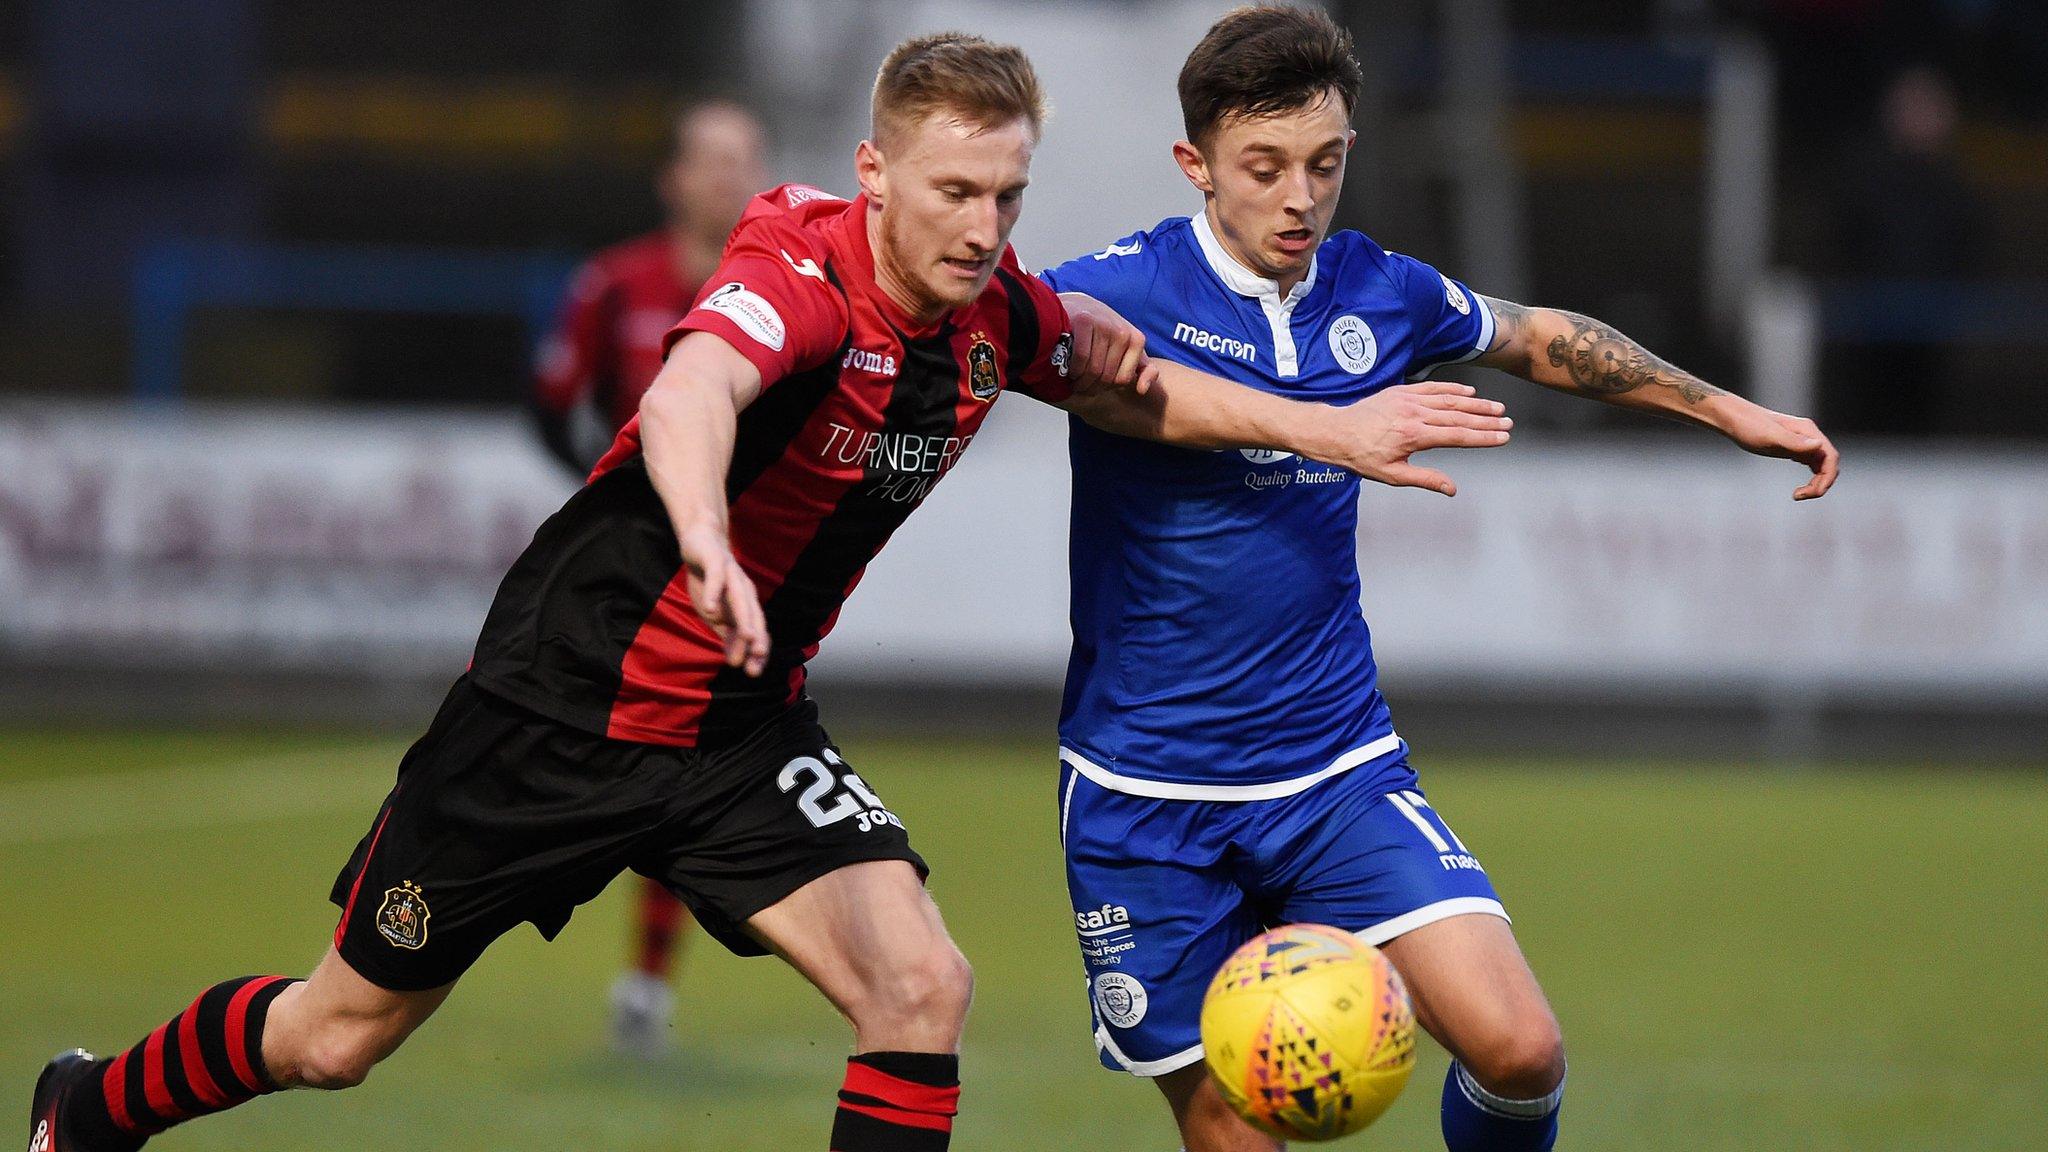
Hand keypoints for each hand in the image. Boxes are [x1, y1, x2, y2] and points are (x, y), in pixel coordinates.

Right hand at [676, 524, 768, 675]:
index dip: (756, 650)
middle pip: (754, 617)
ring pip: (741, 599)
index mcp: (746, 604)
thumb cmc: (711, 581)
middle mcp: (744, 591)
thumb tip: (737, 661)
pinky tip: (709, 609)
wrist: (702, 541)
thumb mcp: (718, 612)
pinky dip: (714, 594)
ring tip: (747, 637)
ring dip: (744, 619)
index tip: (754, 672)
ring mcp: (731, 575)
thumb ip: (728, 633)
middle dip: (757, 639)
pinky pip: (716, 579)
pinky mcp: (716, 562)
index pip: (756, 630)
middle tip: (757, 659)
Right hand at [1060, 293, 1151, 394]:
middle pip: (1107, 376)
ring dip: (1079, 382)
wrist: (1077, 307)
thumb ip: (1142, 370)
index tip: (1094, 386)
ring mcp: (1104, 325)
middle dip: (1090, 387)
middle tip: (1079, 387)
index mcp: (1136, 340)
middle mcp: (1123, 332)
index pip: (1123, 379)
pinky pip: (1081, 357)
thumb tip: (1142, 390)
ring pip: (1093, 370)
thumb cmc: (1102, 334)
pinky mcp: (1084, 321)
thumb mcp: (1126, 350)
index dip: (1106, 388)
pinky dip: (1073, 369)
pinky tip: (1068, 370)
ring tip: (1073, 382)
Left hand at [1322, 382, 1512, 495]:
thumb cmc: (1361, 457)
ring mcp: (1408, 400)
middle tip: (1507, 423)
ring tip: (1496, 408)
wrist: (1336, 432)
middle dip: (1486, 420)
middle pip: (1459, 416)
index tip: (1502, 437)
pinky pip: (1432, 387)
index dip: (1483, 437)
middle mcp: (1414, 414)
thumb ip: (1425, 479)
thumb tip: (1451, 489)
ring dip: (1475, 404)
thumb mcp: (1392, 475)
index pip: (1458, 436)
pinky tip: (1469, 392)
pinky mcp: (1401, 391)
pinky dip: (1452, 389)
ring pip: (1449, 400)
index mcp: (1414, 436)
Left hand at [1716, 402, 1840, 499]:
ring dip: (1817, 482)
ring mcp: (1801, 442)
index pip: (1830, 457)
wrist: (1732, 418)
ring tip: (1798, 495)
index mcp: (1808, 431)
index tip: (1812, 493)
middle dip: (1821, 483)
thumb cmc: (1748, 424)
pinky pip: (1811, 464)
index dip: (1827, 477)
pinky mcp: (1792, 448)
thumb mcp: (1770, 435)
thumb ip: (1795, 442)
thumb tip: (1818, 445)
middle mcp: (1808, 436)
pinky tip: (1800, 487)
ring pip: (1821, 465)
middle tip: (1799, 496)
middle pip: (1828, 463)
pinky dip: (1811, 477)